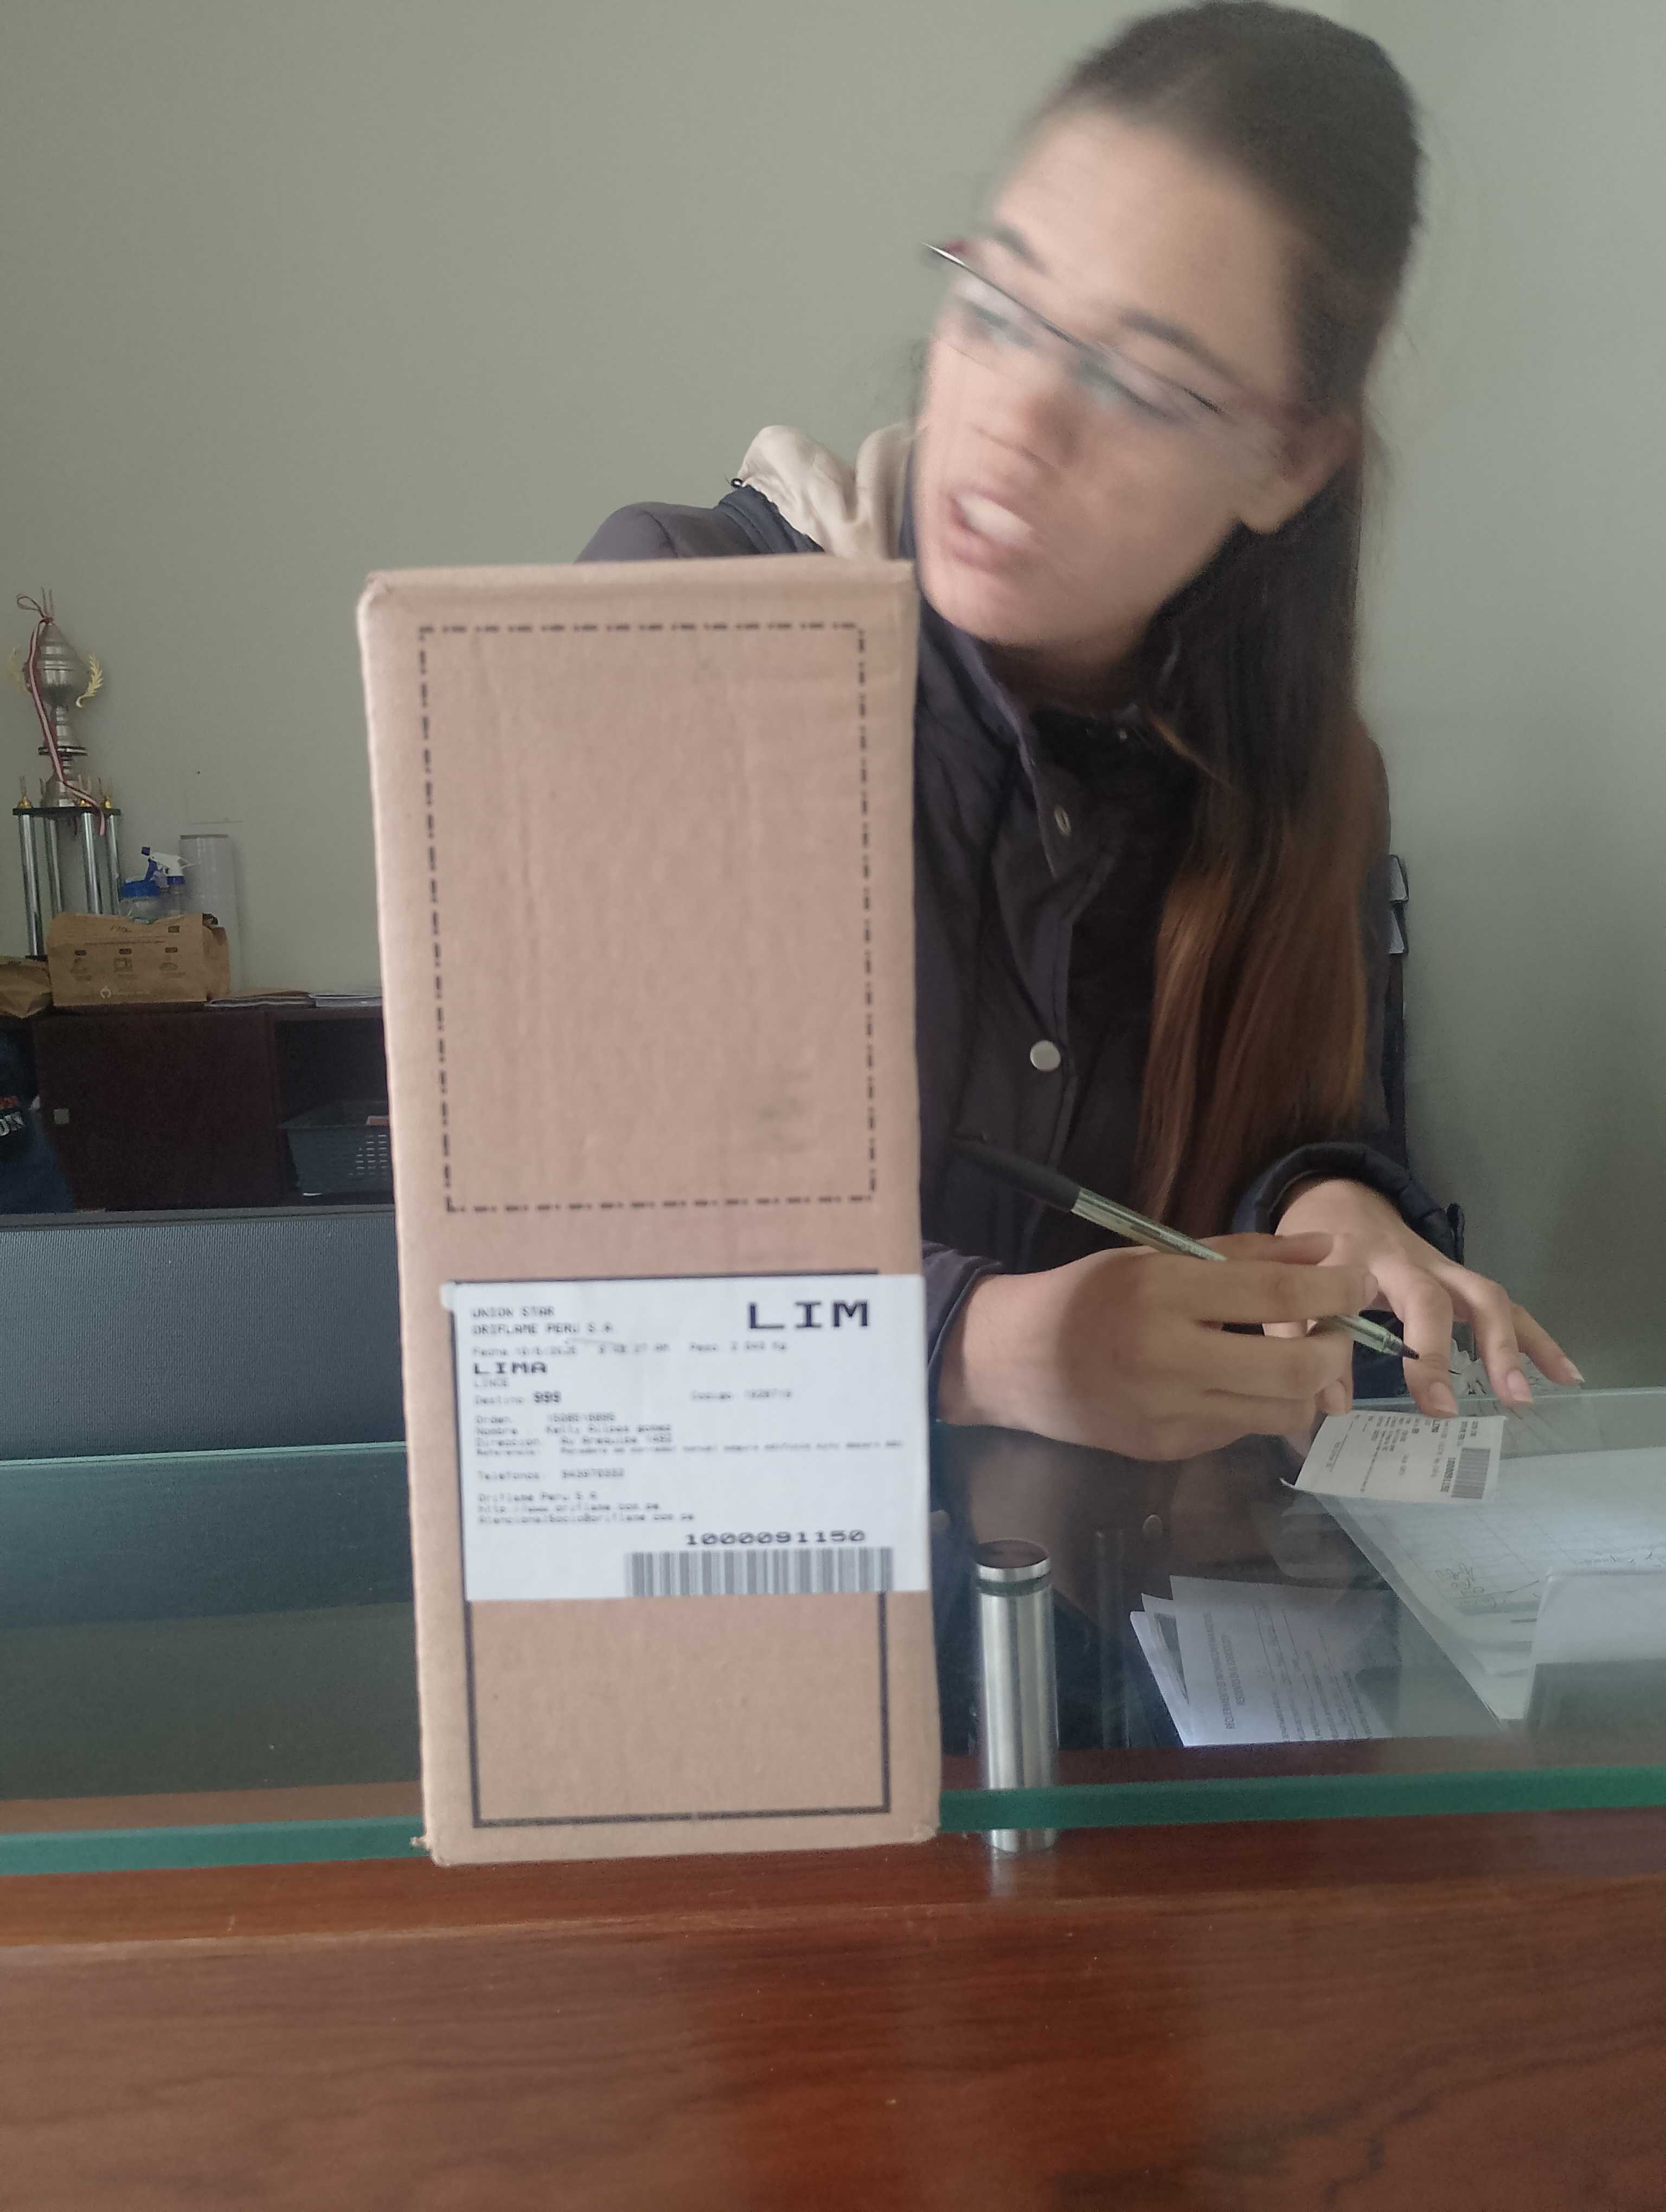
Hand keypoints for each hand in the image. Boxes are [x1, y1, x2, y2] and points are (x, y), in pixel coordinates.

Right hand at [937, 1233, 1378, 1459]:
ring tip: (1298, 1358)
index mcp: (1163, 1294)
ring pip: (1282, 1413)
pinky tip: (1238, 1381)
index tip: (1359, 1281)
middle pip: (1294, 1368)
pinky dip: (1257, 1404)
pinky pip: (1242, 1429)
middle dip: (1337, 1349)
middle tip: (1337, 1331)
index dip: (1335, 1289)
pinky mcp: (1169, 1448)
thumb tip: (1327, 1251)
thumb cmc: (1090, 1295)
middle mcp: (1168, 1357)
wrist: (1016, 1360)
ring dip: (1308, 1385)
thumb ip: (1245, 1254)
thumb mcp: (1157, 1255)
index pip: (1278, 1297)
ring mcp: (1169, 1412)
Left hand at [1273, 1178, 1580, 1417]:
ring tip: (1524, 1398)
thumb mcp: (1286, 1289)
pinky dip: (1536, 1338)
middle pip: (1448, 1296)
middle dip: (1474, 1348)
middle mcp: (1407, 1261)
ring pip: (1488, 1297)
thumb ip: (1297, 1339)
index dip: (1419, 1353)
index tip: (1433, 1404)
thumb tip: (1332, 1406)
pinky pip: (1505, 1305)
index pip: (1395, 1302)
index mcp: (1358, 1262)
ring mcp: (1442, 1267)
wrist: (1336, 1201)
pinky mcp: (1461, 1278)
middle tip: (1484, 1402)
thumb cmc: (1310, 1255)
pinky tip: (1565, 1374)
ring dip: (1514, 1346)